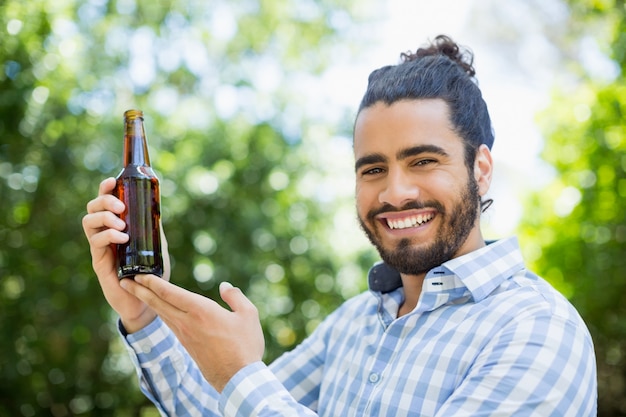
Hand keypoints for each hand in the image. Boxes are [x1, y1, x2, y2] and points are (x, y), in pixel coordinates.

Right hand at [82, 177, 170, 331]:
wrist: (146, 302)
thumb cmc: (150, 275)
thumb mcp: (157, 247)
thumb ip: (155, 230)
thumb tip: (157, 208)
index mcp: (117, 227)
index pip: (106, 202)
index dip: (105, 188)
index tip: (113, 180)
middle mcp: (105, 234)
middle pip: (92, 207)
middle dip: (104, 200)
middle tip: (120, 207)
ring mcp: (100, 247)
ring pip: (89, 222)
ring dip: (105, 217)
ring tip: (122, 225)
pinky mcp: (99, 261)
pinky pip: (96, 242)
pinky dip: (109, 235)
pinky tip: (123, 238)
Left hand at [121, 275, 264, 391]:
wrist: (238, 378)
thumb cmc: (245, 345)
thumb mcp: (248, 315)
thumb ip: (235, 297)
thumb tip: (224, 286)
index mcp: (201, 311)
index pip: (170, 293)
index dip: (153, 282)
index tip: (139, 274)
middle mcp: (187, 322)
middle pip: (158, 303)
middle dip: (140, 290)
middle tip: (125, 280)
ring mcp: (185, 335)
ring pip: (162, 314)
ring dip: (147, 301)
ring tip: (137, 292)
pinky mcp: (187, 345)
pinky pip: (169, 324)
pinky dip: (160, 313)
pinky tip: (159, 310)